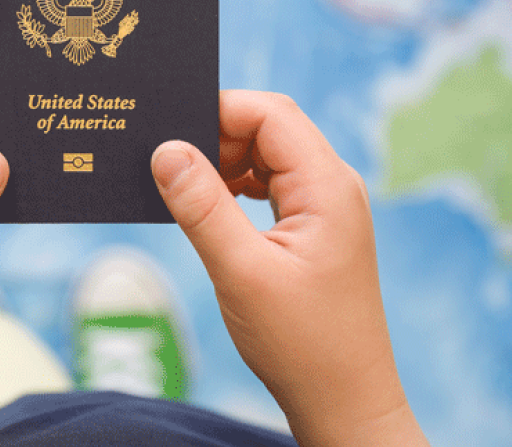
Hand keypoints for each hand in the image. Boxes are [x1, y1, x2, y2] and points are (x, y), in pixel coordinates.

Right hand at [151, 91, 426, 446]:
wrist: (345, 400)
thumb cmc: (302, 343)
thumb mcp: (241, 273)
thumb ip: (202, 207)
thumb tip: (166, 151)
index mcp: (327, 186)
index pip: (270, 114)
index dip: (219, 111)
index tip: (170, 134)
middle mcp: (334, 186)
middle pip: (270, 127)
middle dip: (217, 135)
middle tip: (170, 165)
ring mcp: (327, 206)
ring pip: (269, 154)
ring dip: (225, 162)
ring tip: (186, 191)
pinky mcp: (315, 227)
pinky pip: (271, 184)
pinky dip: (236, 186)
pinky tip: (210, 210)